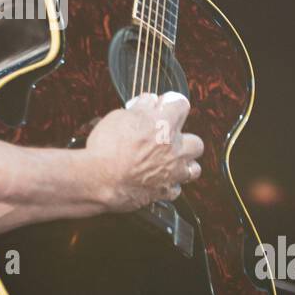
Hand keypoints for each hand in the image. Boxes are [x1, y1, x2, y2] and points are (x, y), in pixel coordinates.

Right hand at [84, 91, 205, 210]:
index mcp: (164, 125)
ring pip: (194, 169)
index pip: (181, 104)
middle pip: (196, 142)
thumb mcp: (119, 117)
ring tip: (169, 162)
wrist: (98, 179)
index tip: (162, 105)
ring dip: (184, 164)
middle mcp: (174, 148)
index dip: (170, 103)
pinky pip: (176, 189)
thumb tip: (148, 102)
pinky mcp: (164, 191)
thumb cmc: (106, 147)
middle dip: (184, 139)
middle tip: (168, 139)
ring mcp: (172, 172)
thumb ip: (140, 109)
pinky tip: (157, 180)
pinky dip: (168, 185)